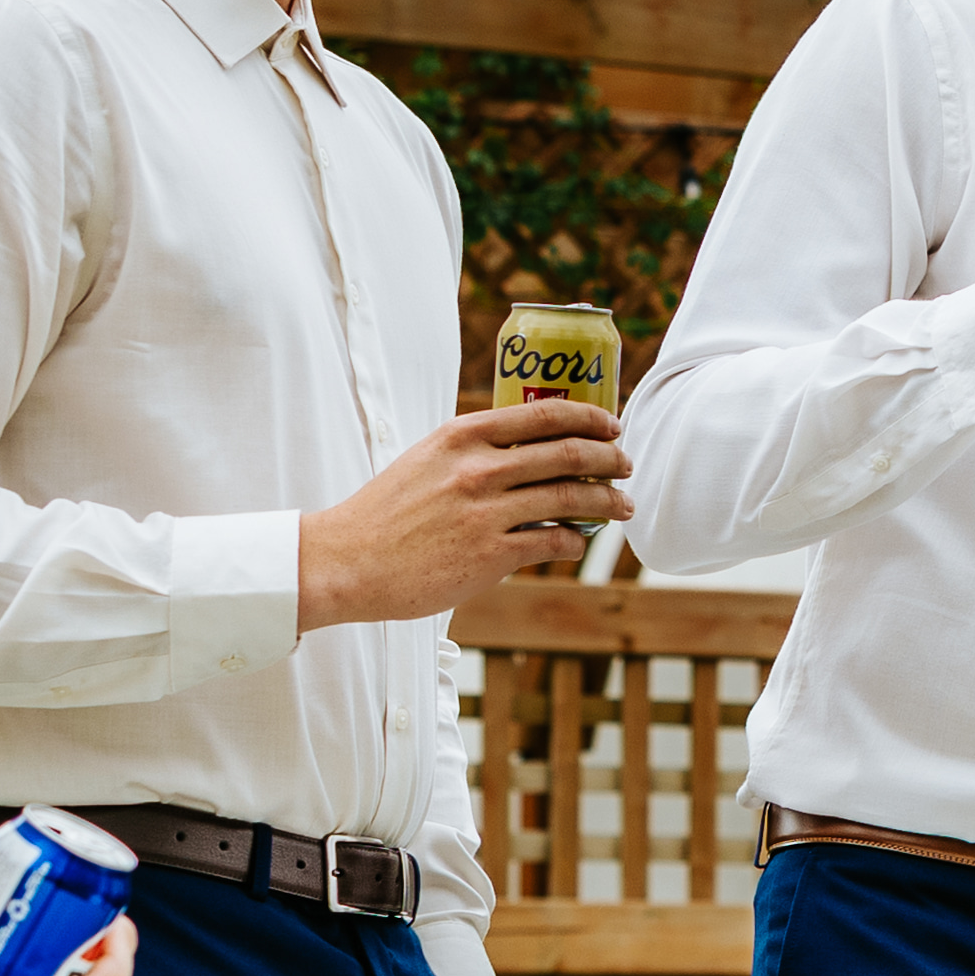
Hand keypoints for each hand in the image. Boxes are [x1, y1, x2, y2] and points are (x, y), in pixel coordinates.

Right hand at [299, 401, 630, 625]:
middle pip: (569, 452)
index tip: (612, 425)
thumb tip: (528, 448)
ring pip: (571, 497)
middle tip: (627, 465)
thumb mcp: (427, 460)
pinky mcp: (490, 555)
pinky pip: (553, 542)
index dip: (590, 417)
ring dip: (608, 501)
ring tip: (623, 505)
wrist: (347, 561)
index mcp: (463, 435)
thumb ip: (473, 450)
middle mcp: (479, 467)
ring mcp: (486, 512)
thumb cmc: (386, 514)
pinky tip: (578, 543)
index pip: (545, 414)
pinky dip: (575, 541)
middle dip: (610, 458)